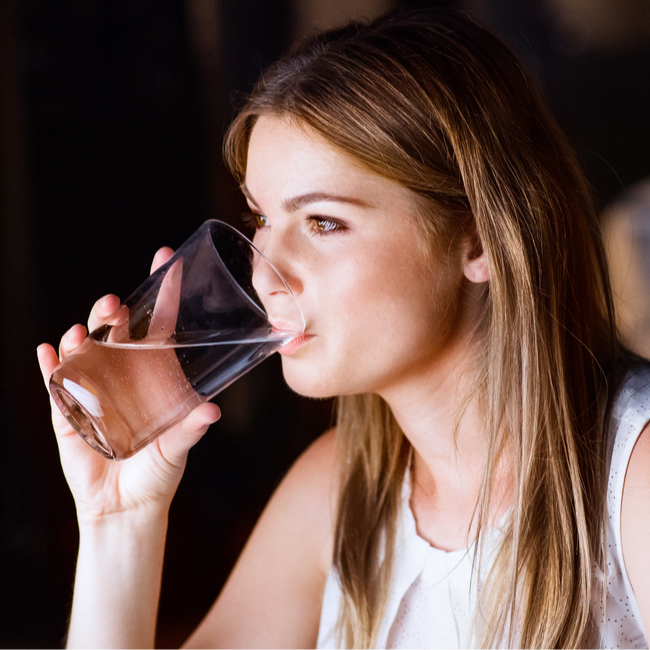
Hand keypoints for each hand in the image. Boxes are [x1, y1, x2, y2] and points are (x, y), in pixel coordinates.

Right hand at [37, 247, 220, 524]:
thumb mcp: (177, 449)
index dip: (163, 292)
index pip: (160, 324)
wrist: (125, 507)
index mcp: (155, 374)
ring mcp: (93, 389)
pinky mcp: (67, 411)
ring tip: (82, 333)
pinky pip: (55, 383)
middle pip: (116, 330)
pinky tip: (48, 353)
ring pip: (84, 350)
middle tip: (113, 305)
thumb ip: (190, 430)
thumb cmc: (158, 473)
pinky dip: (50, 367)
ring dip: (80, 337)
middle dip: (112, 312)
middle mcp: (124, 374)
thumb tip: (211, 412)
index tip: (166, 259)